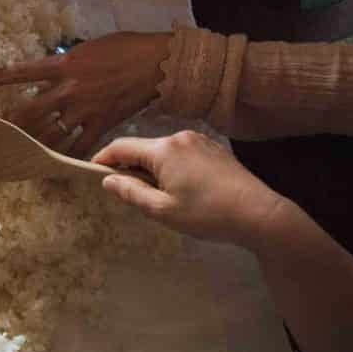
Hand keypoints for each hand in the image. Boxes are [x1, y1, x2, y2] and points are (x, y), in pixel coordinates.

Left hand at [0, 33, 172, 155]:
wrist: (157, 64)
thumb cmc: (124, 48)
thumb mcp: (87, 49)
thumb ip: (65, 63)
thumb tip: (50, 72)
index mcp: (63, 65)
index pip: (21, 72)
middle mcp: (69, 90)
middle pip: (28, 112)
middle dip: (7, 125)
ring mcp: (84, 110)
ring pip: (50, 133)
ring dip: (31, 145)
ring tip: (14, 154)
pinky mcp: (102, 124)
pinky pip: (79, 146)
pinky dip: (67, 158)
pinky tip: (56, 168)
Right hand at [91, 132, 288, 247]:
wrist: (260, 214)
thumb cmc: (208, 214)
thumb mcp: (163, 210)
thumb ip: (131, 192)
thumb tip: (107, 180)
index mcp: (163, 149)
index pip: (121, 147)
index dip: (102, 159)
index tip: (91, 173)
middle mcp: (179, 137)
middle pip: (143, 148)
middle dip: (130, 166)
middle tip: (127, 193)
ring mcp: (199, 141)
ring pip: (163, 151)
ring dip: (152, 167)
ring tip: (158, 195)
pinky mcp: (214, 149)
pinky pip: (182, 153)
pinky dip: (172, 166)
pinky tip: (183, 188)